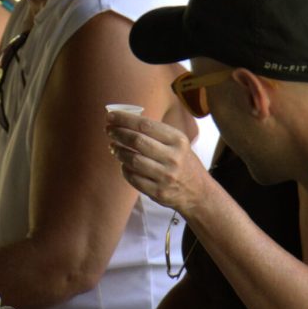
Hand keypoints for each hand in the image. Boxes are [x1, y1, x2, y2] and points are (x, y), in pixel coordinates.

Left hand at [105, 113, 220, 216]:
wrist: (199, 191)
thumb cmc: (182, 161)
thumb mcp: (177, 142)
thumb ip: (156, 132)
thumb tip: (124, 120)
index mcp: (177, 140)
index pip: (145, 125)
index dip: (124, 119)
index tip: (110, 116)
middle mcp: (173, 157)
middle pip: (137, 141)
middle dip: (118, 133)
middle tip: (109, 130)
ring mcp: (166, 176)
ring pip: (133, 160)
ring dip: (119, 152)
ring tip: (113, 147)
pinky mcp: (158, 192)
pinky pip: (133, 178)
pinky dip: (124, 169)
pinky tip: (123, 164)